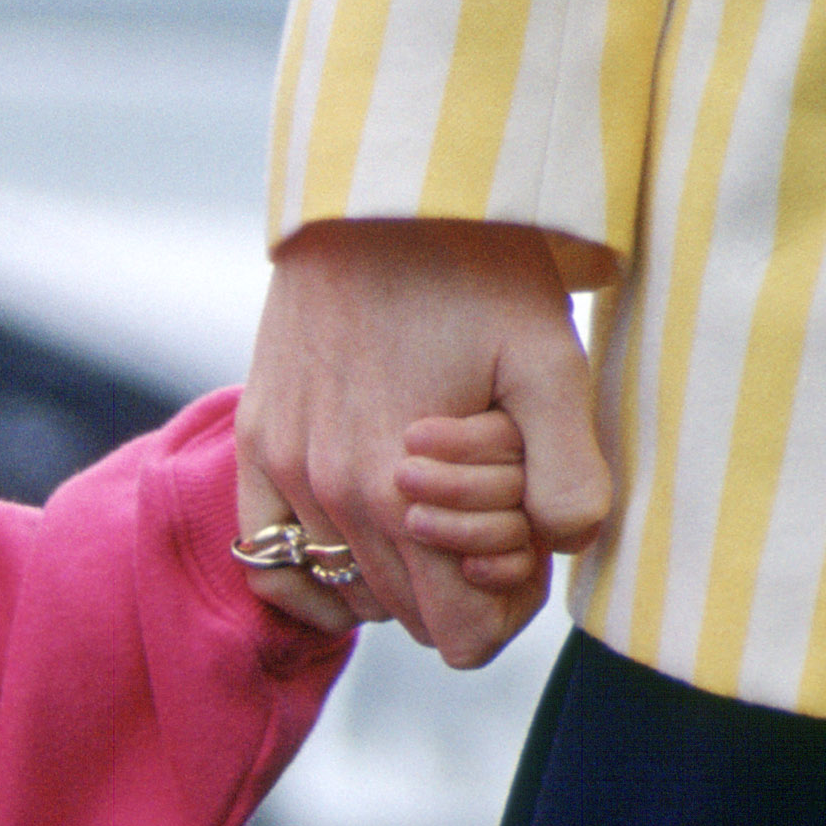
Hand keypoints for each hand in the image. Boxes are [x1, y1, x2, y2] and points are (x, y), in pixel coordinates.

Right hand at [237, 216, 612, 665]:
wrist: (383, 189)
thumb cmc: (479, 268)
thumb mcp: (552, 363)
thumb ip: (569, 474)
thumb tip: (558, 550)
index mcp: (404, 495)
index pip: (462, 636)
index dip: (509, 605)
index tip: (527, 542)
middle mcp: (334, 500)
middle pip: (412, 617)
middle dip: (460, 578)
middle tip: (494, 502)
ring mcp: (286, 473)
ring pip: (350, 592)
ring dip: (399, 564)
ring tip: (437, 492)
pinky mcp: (256, 442)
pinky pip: (269, 562)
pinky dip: (317, 570)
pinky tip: (361, 533)